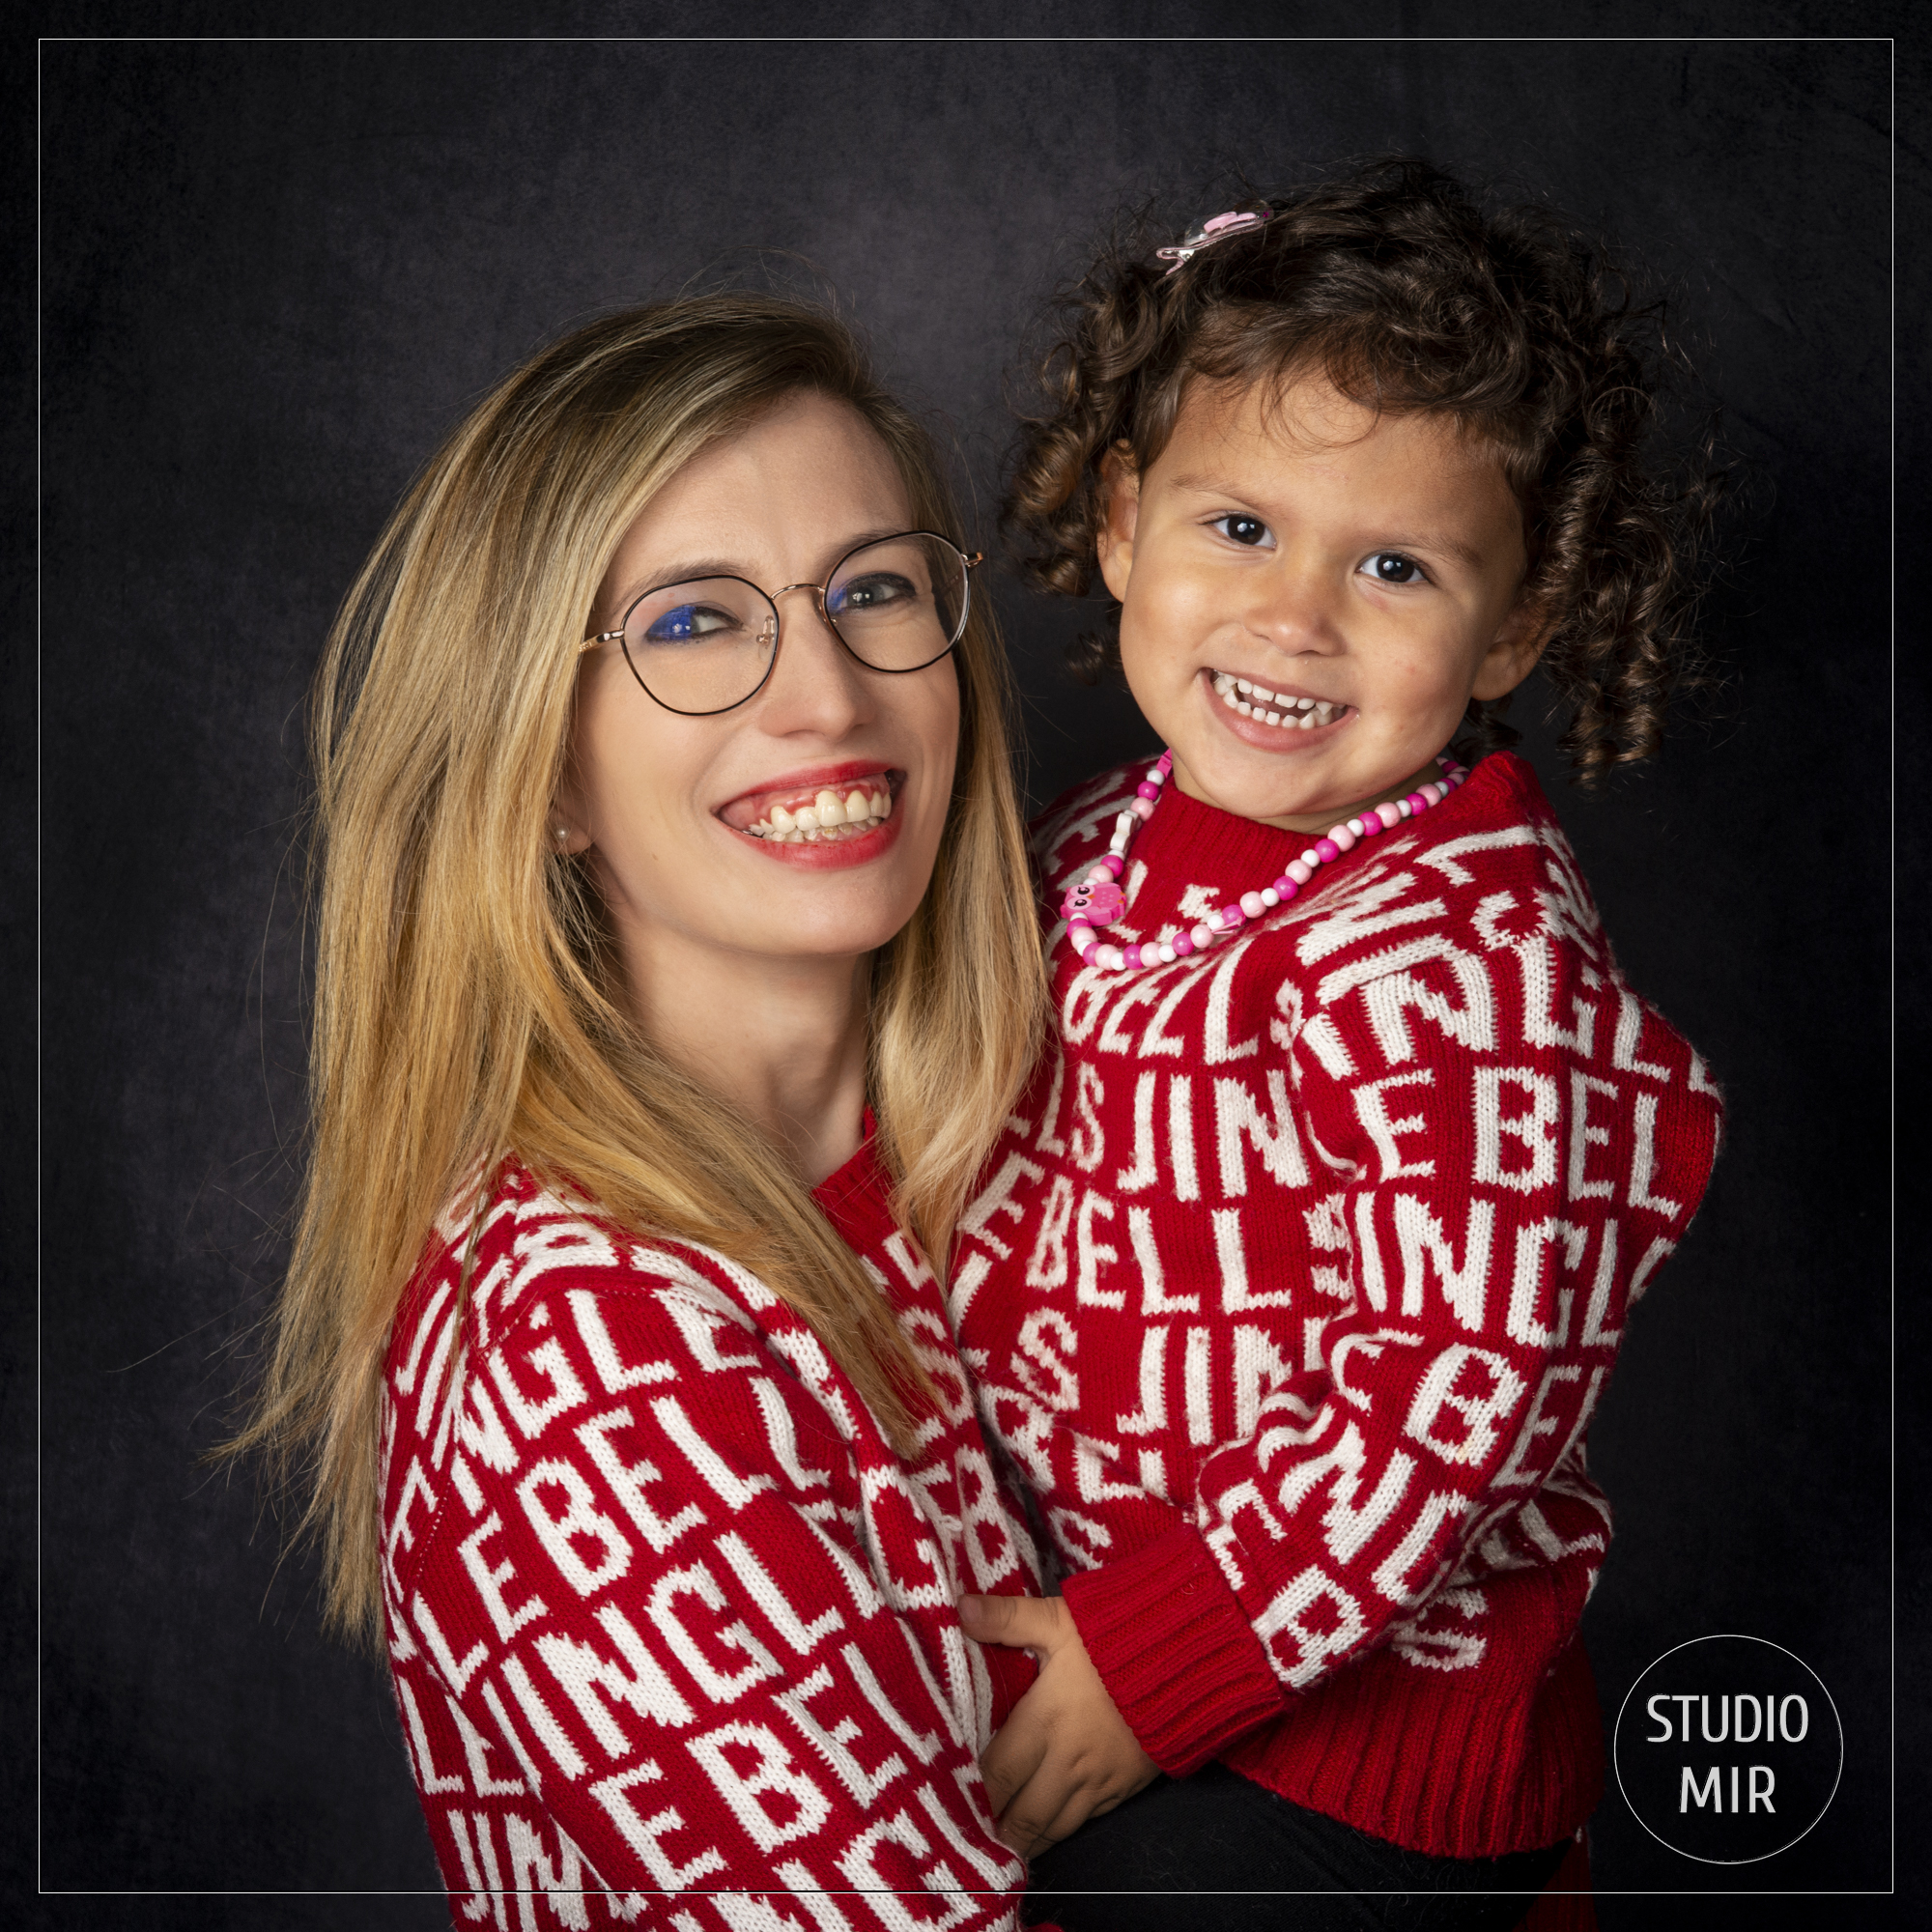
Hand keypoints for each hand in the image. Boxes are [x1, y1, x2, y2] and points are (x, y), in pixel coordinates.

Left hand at [957, 1592, 1158, 1856]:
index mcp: (1043, 1723)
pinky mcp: (1124, 1790)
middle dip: (995, 1830)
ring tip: (1000, 1843)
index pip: (995, 1775)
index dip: (969, 1793)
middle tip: (969, 1834)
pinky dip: (1060, 1831)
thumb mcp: (1059, 1618)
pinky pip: (1085, 1823)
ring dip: (1026, 1839)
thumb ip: (1008, 1617)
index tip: (946, 1801)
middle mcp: (1066, 1763)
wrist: (1192, 1662)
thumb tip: (960, 1609)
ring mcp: (1098, 1783)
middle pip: (1021, 1817)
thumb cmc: (1119, 1637)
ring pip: (1053, 1830)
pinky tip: (1046, 1829)